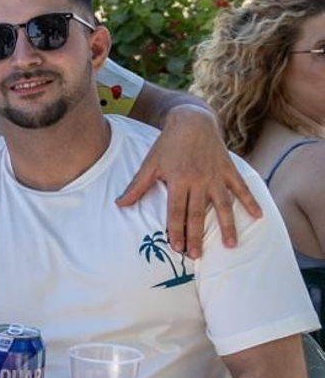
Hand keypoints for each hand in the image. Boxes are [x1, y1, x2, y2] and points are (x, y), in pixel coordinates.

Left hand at [116, 105, 260, 258]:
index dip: (176, 230)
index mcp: (178, 180)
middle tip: (197, 256)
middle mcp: (198, 180)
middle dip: (196, 236)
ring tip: (230, 245)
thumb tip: (119, 204)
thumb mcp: (150, 164)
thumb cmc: (168, 144)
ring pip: (222, 205)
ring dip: (227, 226)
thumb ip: (137, 186)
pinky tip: (259, 216)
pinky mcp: (229, 169)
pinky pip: (242, 188)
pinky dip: (250, 201)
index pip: (176, 211)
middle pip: (197, 213)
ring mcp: (216, 176)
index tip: (177, 248)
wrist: (192, 121)